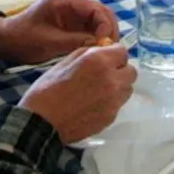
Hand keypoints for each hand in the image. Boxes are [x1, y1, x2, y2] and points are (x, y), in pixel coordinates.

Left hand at [0, 0, 120, 64]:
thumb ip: (75, 41)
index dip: (105, 24)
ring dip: (104, 35)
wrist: (6, 41)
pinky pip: (89, 28)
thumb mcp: (49, 42)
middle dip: (108, 29)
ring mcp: (71, 13)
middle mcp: (70, 4)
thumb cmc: (24, 39)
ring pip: (97, 21)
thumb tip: (100, 46)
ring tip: (106, 52)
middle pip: (100, 12)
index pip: (94, 7)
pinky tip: (98, 51)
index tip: (106, 42)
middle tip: (111, 49)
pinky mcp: (70, 24)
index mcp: (63, 2)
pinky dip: (96, 38)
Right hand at [18, 44, 136, 143]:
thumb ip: (87, 53)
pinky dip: (111, 101)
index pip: (123, 51)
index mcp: (99, 61)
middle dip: (120, 70)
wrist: (42, 123)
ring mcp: (114, 100)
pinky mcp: (111, 117)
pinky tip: (94, 104)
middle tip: (104, 74)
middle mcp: (112, 79)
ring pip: (127, 88)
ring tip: (100, 90)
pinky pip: (118, 104)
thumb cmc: (47, 89)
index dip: (113, 54)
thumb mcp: (64, 62)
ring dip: (118, 86)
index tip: (105, 58)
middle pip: (131, 71)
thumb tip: (101, 50)